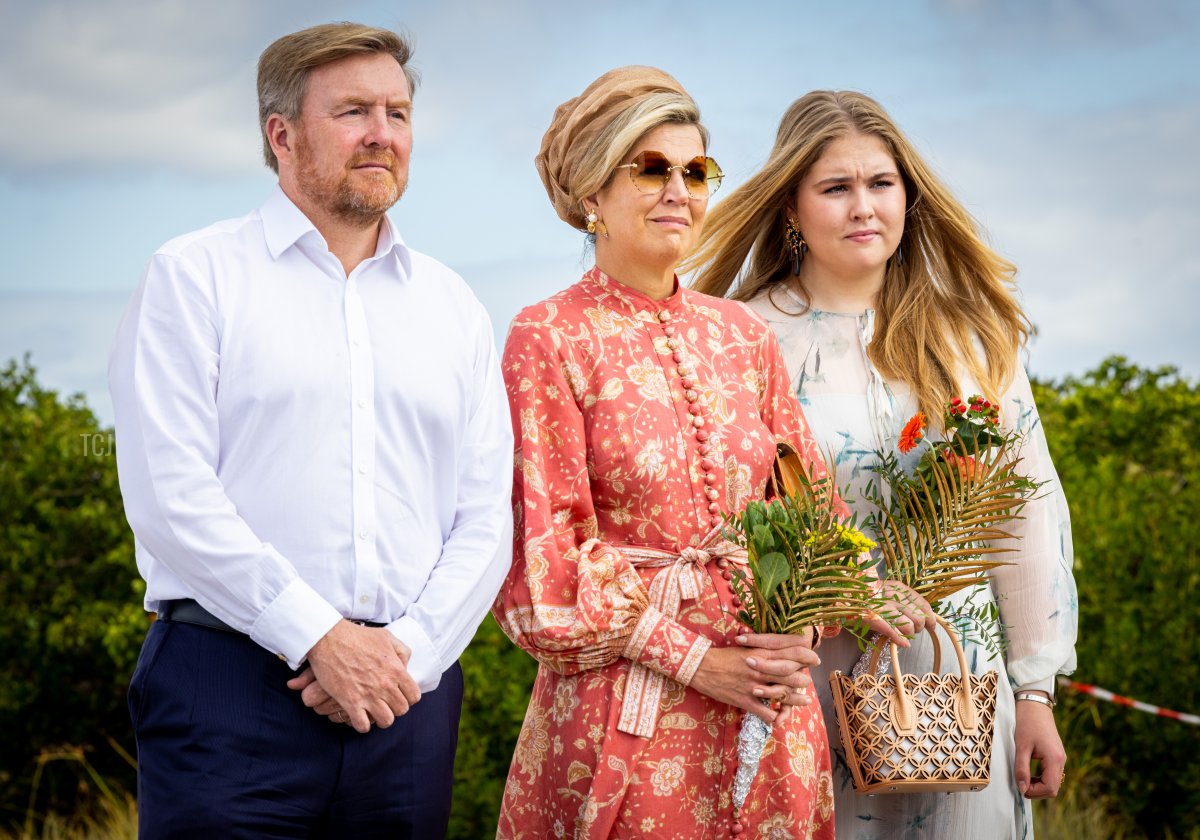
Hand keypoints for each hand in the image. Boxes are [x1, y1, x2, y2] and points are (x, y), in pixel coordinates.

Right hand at [285, 622, 419, 732]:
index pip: (414, 696)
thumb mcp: (386, 637)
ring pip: (386, 721)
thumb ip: (401, 651)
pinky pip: (363, 725)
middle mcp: (385, 684)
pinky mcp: (350, 701)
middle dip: (394, 708)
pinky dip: (362, 724)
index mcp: (396, 670)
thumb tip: (405, 666)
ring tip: (374, 712)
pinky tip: (359, 716)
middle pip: (401, 710)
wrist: (329, 638)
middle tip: (385, 703)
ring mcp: (368, 695)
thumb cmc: (358, 636)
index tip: (399, 695)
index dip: (408, 698)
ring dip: (380, 718)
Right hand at [690, 633, 817, 725]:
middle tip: (807, 681)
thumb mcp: (745, 647)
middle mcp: (760, 669)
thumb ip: (763, 649)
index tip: (814, 658)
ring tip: (805, 701)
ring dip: (795, 700)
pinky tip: (780, 718)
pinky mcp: (745, 700)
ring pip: (782, 694)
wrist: (701, 666)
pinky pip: (765, 712)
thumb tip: (780, 649)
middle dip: (803, 679)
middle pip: (791, 674)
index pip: (790, 652)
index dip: (806, 655)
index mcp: (761, 653)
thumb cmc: (723, 656)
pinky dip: (774, 717)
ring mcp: (753, 685)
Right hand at [864, 581, 932, 644]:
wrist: (842, 597)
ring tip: (901, 633)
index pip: (923, 605)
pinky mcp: (875, 618)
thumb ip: (905, 601)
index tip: (931, 626)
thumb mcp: (887, 593)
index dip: (930, 618)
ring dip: (908, 634)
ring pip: (908, 627)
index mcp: (897, 587)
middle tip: (910, 630)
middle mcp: (892, 595)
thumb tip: (925, 618)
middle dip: (918, 628)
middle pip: (919, 618)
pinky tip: (903, 643)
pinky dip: (901, 640)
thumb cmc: (866, 597)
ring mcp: (883, 607)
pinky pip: (895, 633)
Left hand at [1014, 693, 1066, 797]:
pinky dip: (1040, 777)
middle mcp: (1061, 760)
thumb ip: (1021, 769)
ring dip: (1038, 784)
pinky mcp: (1056, 755)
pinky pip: (1051, 774)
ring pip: (1052, 782)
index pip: (1050, 788)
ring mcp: (1060, 758)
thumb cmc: (1026, 722)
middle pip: (1053, 788)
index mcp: (1054, 758)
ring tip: (1022, 777)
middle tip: (1019, 783)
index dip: (1034, 792)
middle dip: (1036, 790)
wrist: (1034, 704)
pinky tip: (1028, 772)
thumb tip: (1022, 788)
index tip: (1019, 787)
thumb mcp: (1021, 746)